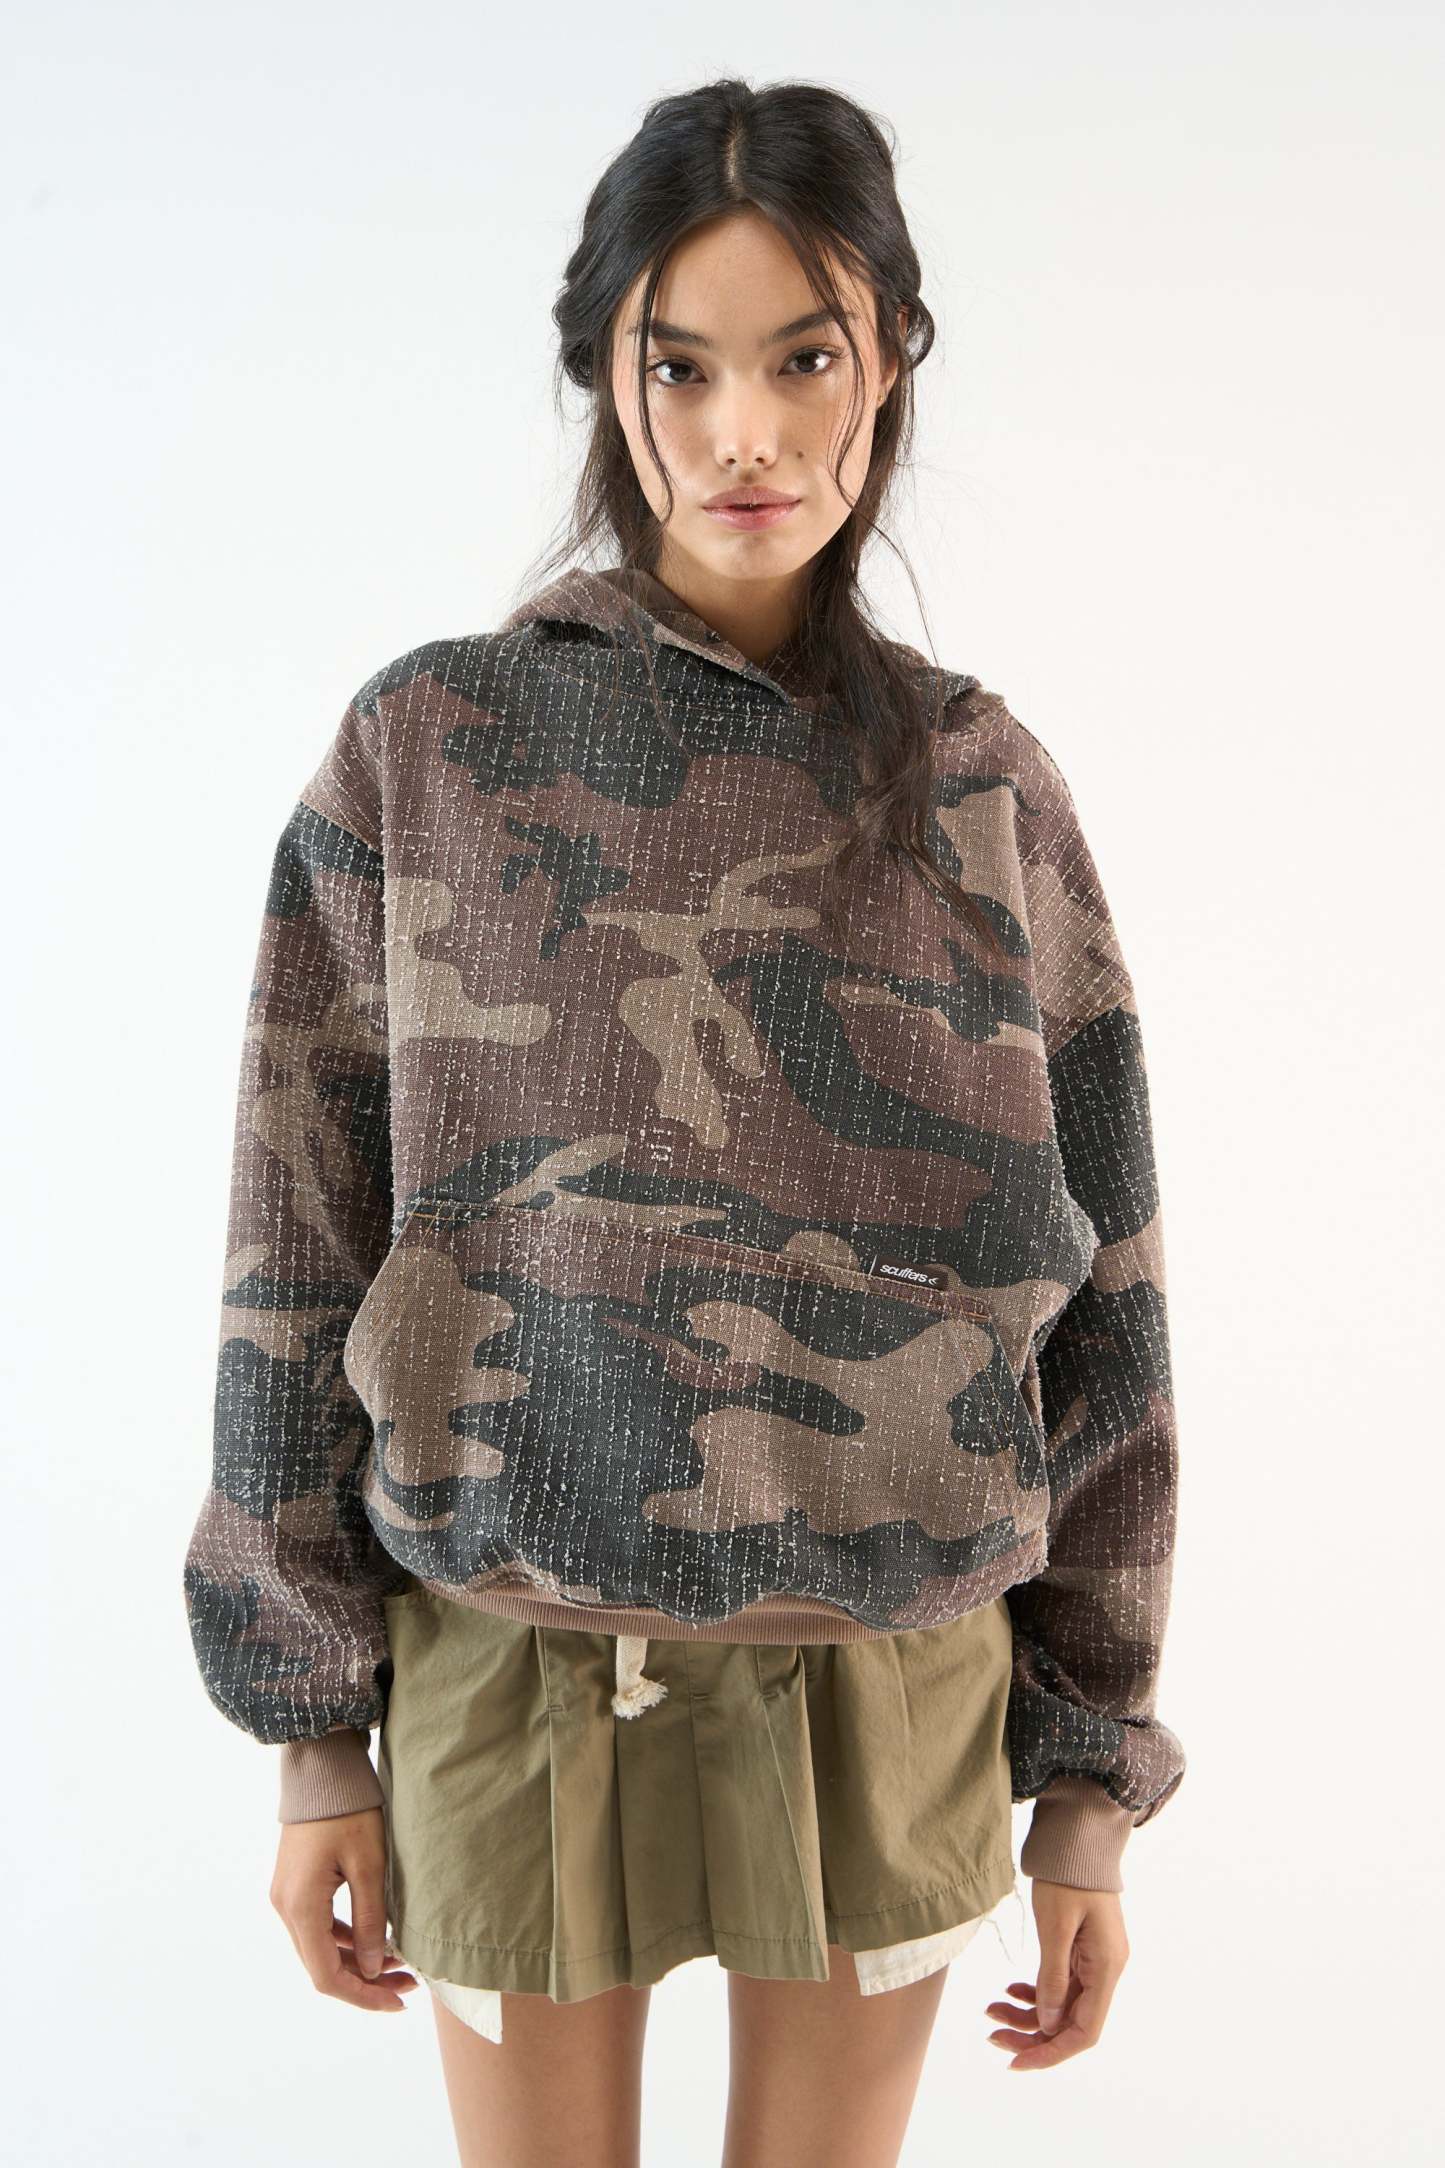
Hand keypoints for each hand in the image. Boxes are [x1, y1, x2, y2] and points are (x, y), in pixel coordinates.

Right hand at [270, 1807, 420, 2011]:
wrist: (322, 1770)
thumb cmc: (348, 1811)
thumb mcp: (369, 1865)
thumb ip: (370, 1920)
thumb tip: (372, 1967)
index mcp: (301, 1907)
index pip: (327, 1975)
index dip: (362, 1996)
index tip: (397, 2001)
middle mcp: (286, 1908)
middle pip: (323, 1967)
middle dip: (365, 1982)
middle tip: (408, 1986)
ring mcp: (287, 1897)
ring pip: (321, 1949)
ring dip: (357, 1962)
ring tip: (400, 1966)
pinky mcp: (295, 1886)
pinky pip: (319, 1926)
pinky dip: (346, 1940)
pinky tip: (376, 1940)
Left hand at [984, 1881, 1128, 2068]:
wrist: (1078, 1838)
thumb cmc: (1069, 1876)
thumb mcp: (1055, 1925)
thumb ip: (1052, 1977)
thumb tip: (1046, 2023)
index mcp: (1107, 1968)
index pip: (1085, 2031)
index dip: (1051, 2052)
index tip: (1017, 2061)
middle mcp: (1105, 1971)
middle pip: (1070, 2022)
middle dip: (1031, 2034)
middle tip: (992, 2035)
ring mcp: (1094, 1962)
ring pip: (1061, 2005)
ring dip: (1028, 2014)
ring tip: (991, 2010)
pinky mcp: (1080, 1952)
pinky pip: (1059, 1985)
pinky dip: (1035, 1993)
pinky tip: (1010, 1990)